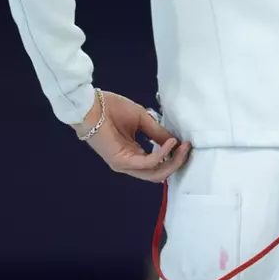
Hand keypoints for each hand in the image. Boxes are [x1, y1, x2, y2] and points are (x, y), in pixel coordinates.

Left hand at [71, 91, 189, 182]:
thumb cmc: (112, 109)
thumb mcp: (142, 119)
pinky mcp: (121, 161)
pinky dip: (162, 154)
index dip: (174, 156)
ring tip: (182, 146)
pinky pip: (147, 163)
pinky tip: (171, 143)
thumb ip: (157, 132)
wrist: (91, 105)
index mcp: (133, 154)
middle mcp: (130, 163)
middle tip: (187, 148)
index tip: (186, 144)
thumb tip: (175, 141)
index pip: (157, 165)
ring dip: (172, 161)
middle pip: (159, 174)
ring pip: (155, 173)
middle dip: (176, 162)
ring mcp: (125, 164)